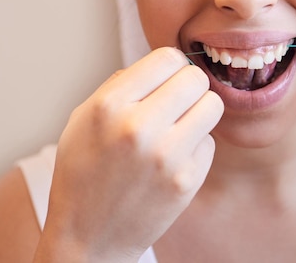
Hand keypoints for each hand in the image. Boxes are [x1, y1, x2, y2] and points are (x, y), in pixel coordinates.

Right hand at [34, 47, 223, 261]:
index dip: (171, 66)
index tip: (167, 78)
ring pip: (212, 105)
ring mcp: (165, 156)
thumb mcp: (83, 119)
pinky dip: (196, 146)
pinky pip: (209, 142)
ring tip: (180, 125)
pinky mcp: (186, 181)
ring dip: (199, 111)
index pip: (167, 57)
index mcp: (108, 106)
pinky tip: (175, 158)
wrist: (89, 238)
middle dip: (189, 86)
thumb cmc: (85, 174)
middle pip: (195, 78)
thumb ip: (120, 86)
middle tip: (177, 102)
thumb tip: (163, 64)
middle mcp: (137, 127)